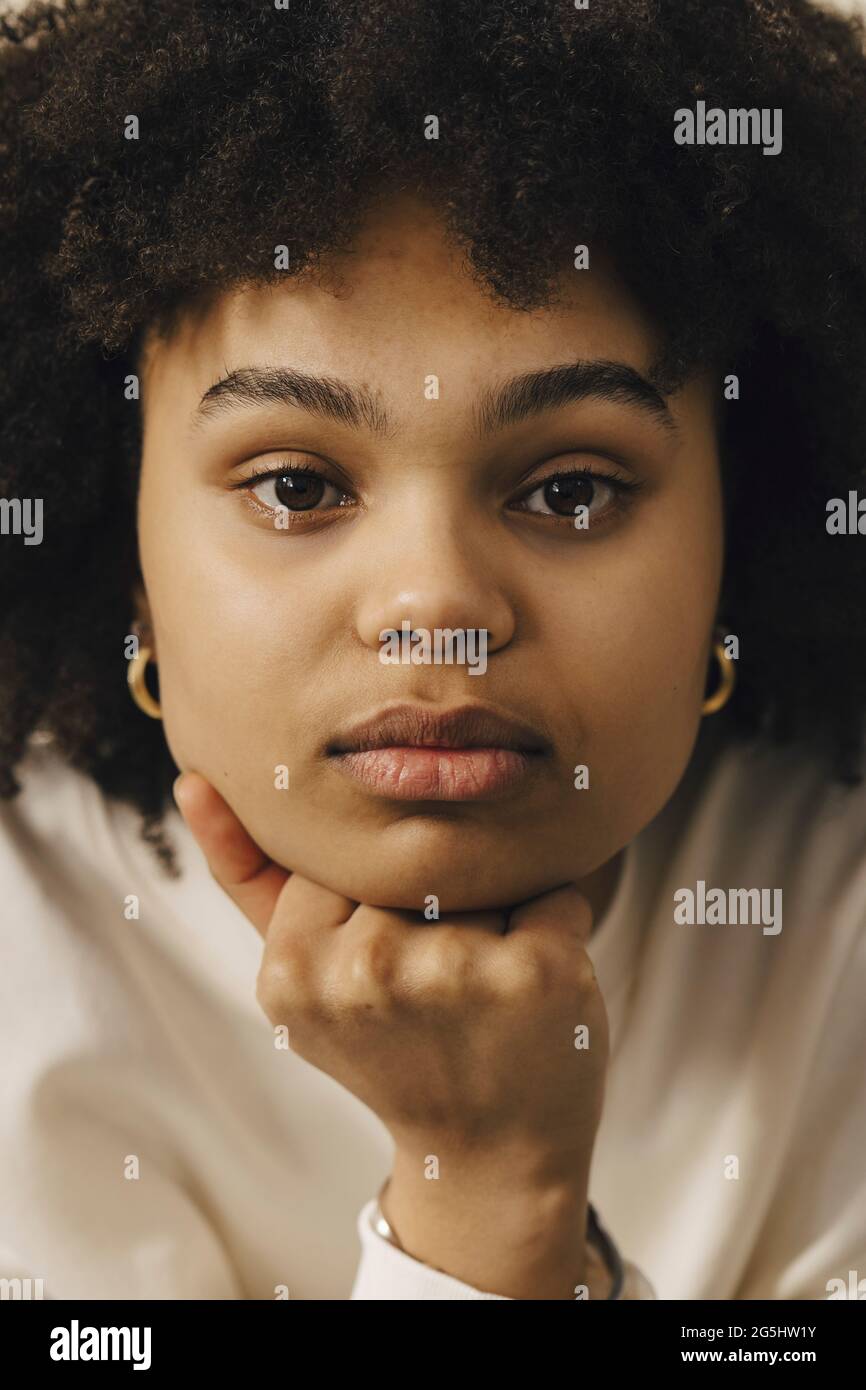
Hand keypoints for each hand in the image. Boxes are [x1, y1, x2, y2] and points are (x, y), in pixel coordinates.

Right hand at [174, 771, 610, 1297]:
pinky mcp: (539, 972)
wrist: (486, 1154)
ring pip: (480, 869)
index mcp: (292, 969)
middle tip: (440, 984)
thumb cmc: (394, 1049)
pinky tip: (534, 982)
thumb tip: (191, 779)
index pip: (341, 859)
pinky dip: (556, 922)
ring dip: (496, 911)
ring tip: (484, 985)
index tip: (386, 968)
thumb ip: (248, 877)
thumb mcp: (305, 977)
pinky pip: (555, 890)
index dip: (376, 901)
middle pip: (411, 860)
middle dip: (436, 902)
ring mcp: (457, 971)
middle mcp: (368, 971)